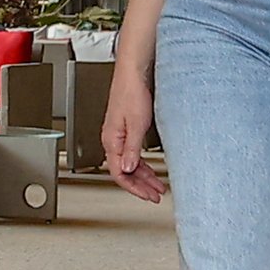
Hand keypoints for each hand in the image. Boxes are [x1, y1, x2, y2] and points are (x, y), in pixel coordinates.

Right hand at [101, 63, 165, 200]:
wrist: (134, 73)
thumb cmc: (132, 92)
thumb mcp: (136, 124)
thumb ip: (132, 148)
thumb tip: (128, 169)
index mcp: (111, 140)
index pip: (119, 173)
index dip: (134, 188)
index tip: (148, 196)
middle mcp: (113, 139)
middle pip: (125, 171)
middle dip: (141, 186)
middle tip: (156, 195)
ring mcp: (119, 135)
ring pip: (129, 164)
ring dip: (143, 176)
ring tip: (157, 185)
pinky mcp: (127, 129)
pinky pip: (132, 154)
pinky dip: (142, 164)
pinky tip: (151, 168)